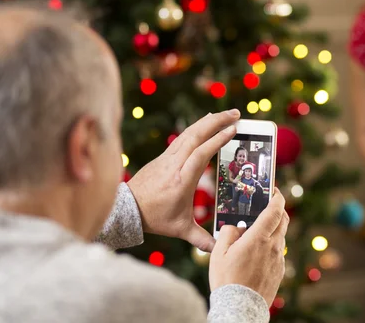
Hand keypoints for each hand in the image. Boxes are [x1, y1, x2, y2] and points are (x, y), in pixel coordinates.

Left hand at [127, 110, 239, 251]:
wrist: (127, 209)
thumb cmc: (155, 218)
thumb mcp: (180, 230)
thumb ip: (202, 239)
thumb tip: (220, 250)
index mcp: (181, 180)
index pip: (201, 154)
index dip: (217, 140)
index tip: (233, 129)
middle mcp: (174, 164)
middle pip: (196, 135)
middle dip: (217, 122)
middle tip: (236, 114)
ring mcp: (168, 157)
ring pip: (189, 132)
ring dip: (208, 121)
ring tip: (226, 114)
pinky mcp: (164, 156)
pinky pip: (183, 136)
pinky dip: (196, 126)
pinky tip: (205, 121)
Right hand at [210, 187, 288, 305]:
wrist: (240, 308)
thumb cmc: (226, 280)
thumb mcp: (219, 253)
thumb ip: (228, 233)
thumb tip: (236, 226)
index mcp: (259, 238)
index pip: (275, 211)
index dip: (277, 197)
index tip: (275, 191)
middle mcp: (273, 247)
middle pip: (283, 220)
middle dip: (278, 209)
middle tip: (269, 204)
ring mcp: (278, 259)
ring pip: (281, 236)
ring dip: (273, 228)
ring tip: (257, 229)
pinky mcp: (279, 270)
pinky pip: (278, 251)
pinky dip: (271, 244)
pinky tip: (258, 250)